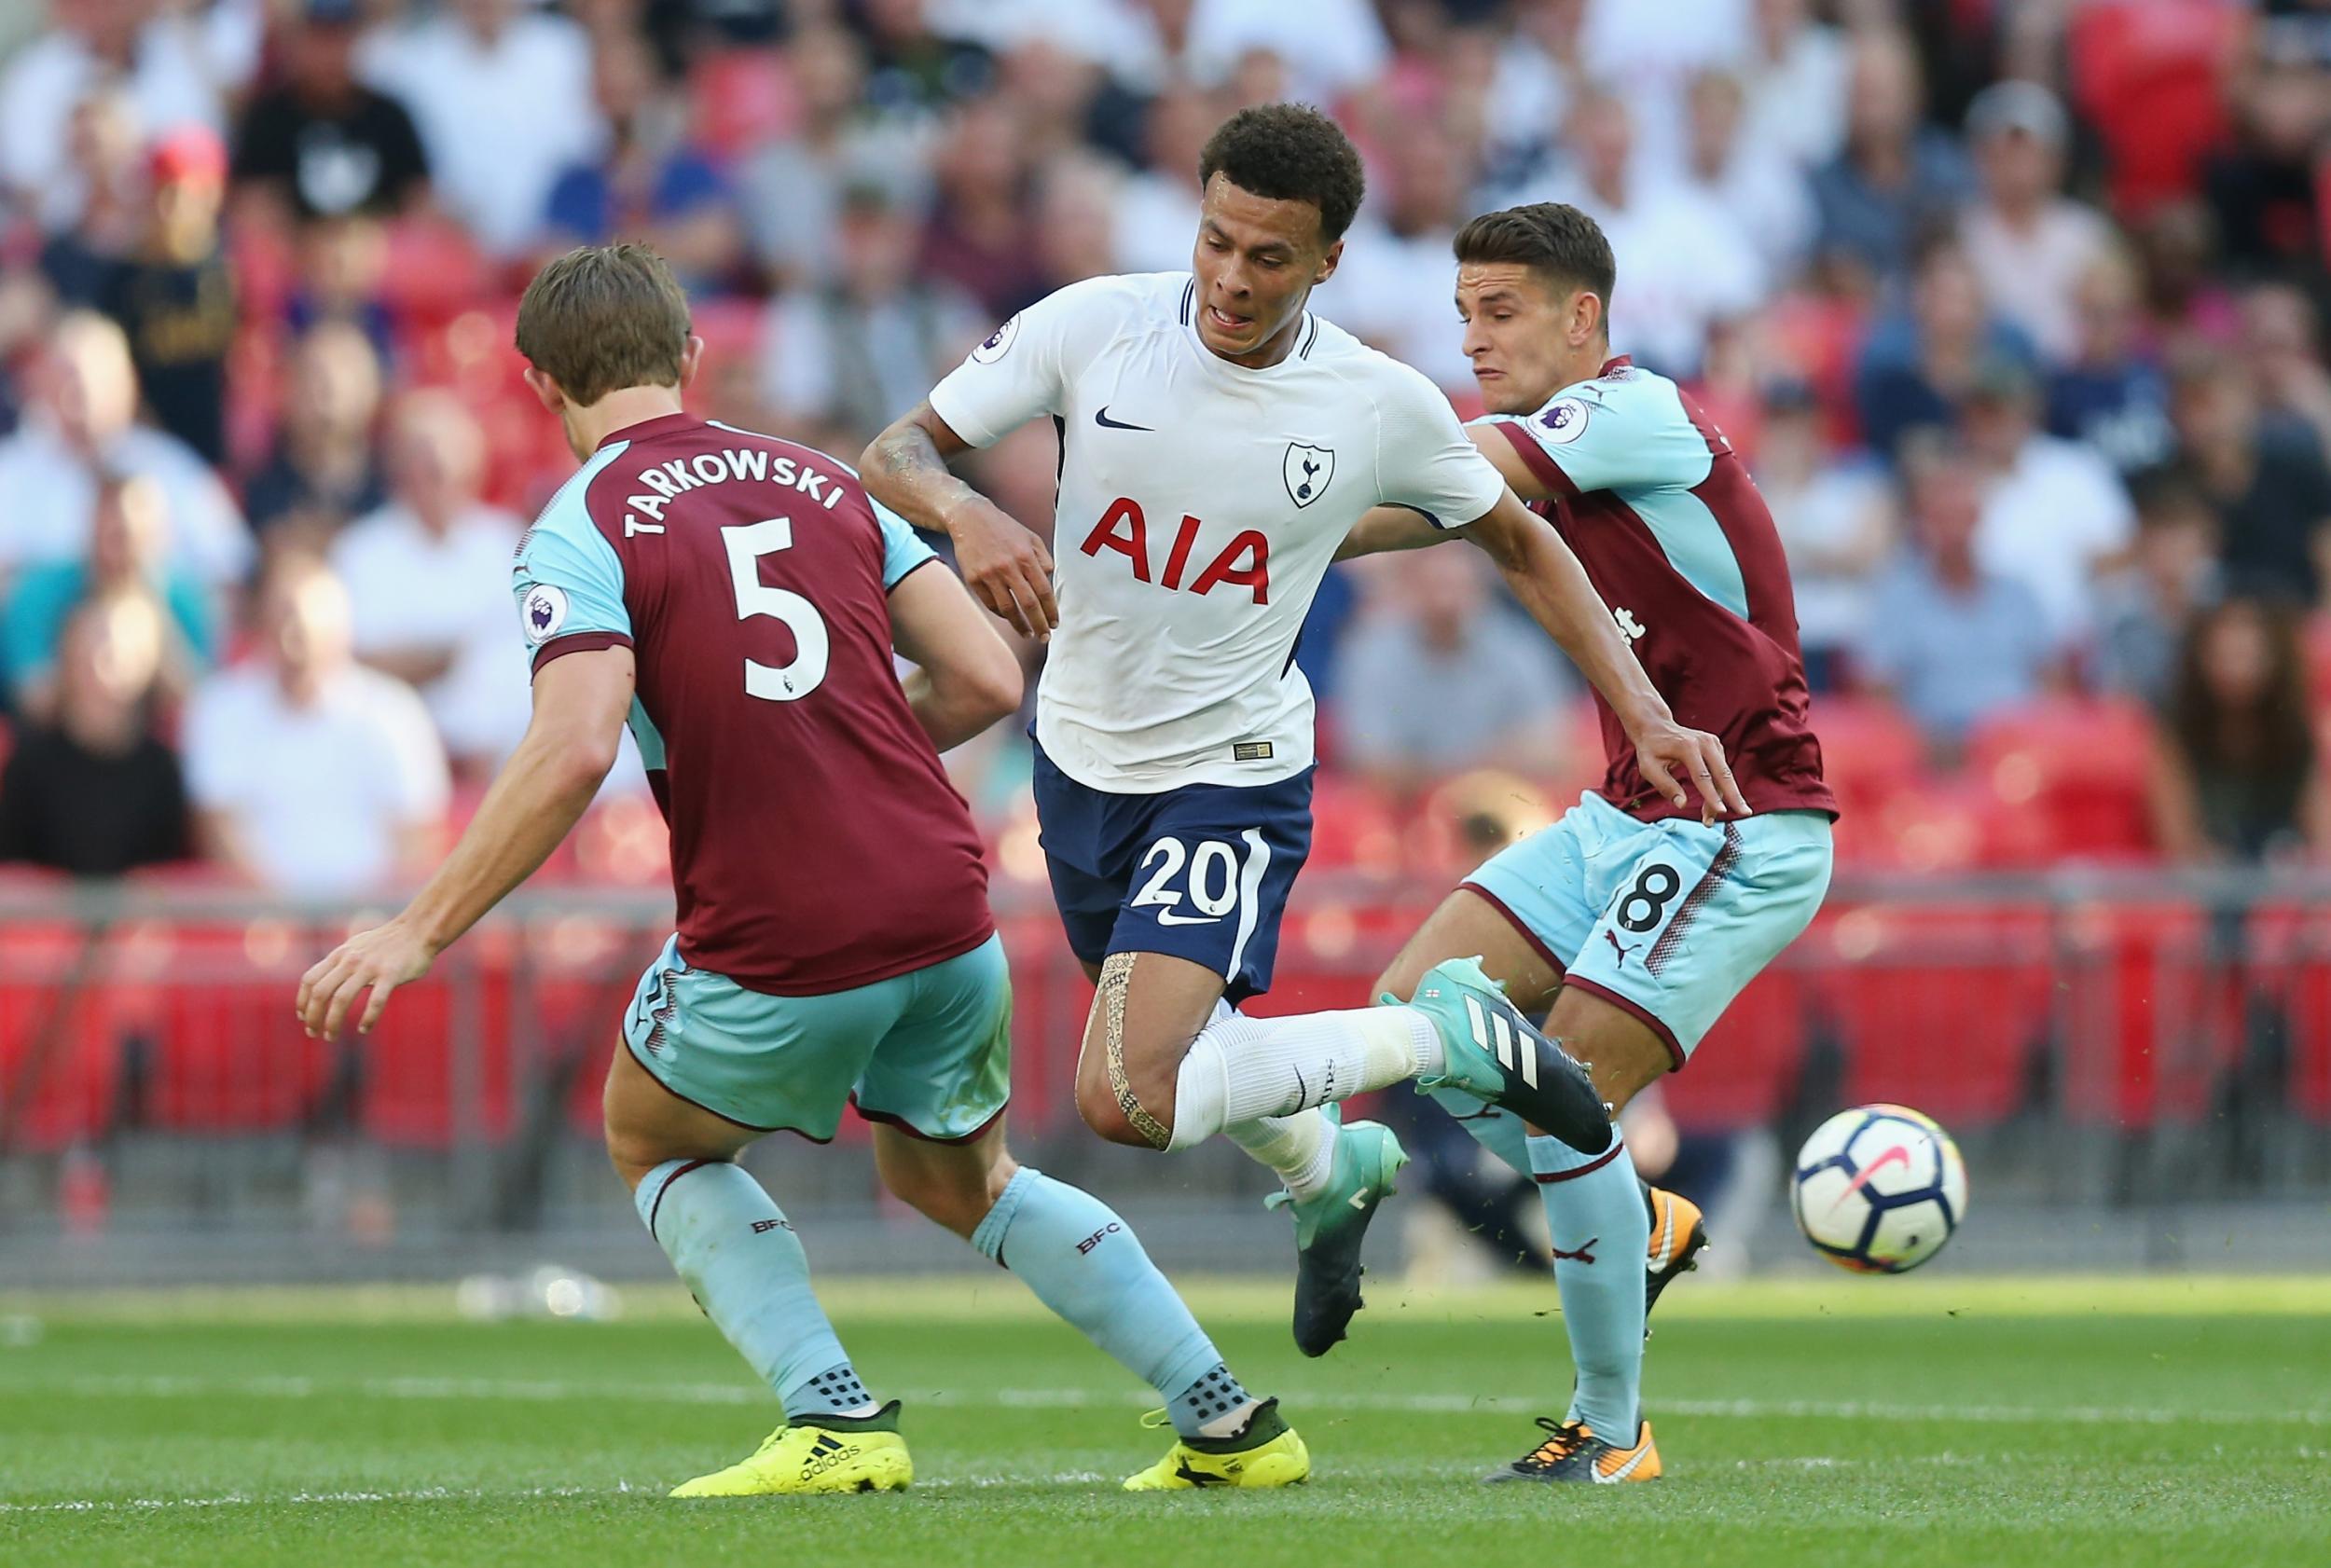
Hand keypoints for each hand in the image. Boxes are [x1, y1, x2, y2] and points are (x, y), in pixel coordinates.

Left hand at [296, 918, 437, 1037]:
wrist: (419, 930)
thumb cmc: (388, 942)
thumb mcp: (357, 946)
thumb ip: (341, 962)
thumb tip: (327, 980)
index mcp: (340, 954)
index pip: (310, 979)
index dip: (302, 1001)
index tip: (303, 1018)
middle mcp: (351, 960)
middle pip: (321, 992)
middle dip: (313, 1017)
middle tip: (314, 1034)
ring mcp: (370, 967)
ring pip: (342, 999)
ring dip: (332, 1022)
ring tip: (330, 1036)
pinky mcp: (391, 974)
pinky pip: (375, 1001)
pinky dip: (367, 1018)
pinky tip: (364, 1029)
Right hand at [945, 497, 1056, 640]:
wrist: (969, 518)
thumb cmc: (1003, 528)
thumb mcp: (1030, 537)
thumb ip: (1043, 559)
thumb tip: (1050, 582)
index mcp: (1026, 556)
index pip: (1044, 591)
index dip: (1051, 611)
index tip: (1054, 624)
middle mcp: (1009, 567)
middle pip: (1029, 604)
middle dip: (1039, 625)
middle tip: (1044, 637)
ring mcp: (989, 574)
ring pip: (1008, 609)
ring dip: (1020, 625)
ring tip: (1027, 633)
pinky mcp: (973, 579)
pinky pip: (990, 603)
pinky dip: (1001, 614)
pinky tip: (1008, 618)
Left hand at [1632, 717, 1750, 824]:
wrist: (1656, 727)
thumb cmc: (1650, 749)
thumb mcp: (1649, 768)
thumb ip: (1665, 786)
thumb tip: (1682, 804)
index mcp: (1687, 746)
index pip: (1703, 776)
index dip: (1711, 796)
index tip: (1721, 812)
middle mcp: (1704, 742)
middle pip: (1723, 774)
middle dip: (1734, 796)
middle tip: (1745, 813)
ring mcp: (1713, 743)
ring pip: (1724, 775)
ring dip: (1722, 797)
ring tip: (1708, 819)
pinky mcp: (1716, 747)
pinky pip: (1721, 771)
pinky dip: (1719, 788)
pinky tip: (1710, 804)